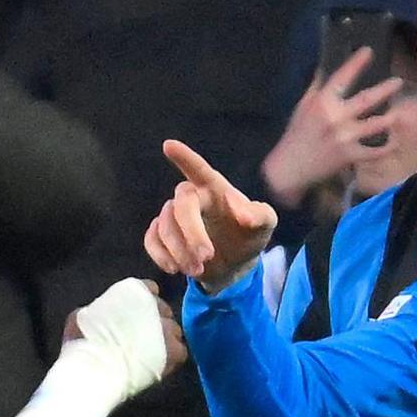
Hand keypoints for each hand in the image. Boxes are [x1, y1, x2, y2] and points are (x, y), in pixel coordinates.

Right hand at [63, 278, 186, 396]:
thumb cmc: (84, 340)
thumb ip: (100, 309)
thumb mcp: (84, 315)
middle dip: (156, 320)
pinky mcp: (173, 350)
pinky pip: (180, 351)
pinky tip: (161, 362)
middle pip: (164, 310)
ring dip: (166, 338)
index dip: (145, 301)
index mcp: (133, 292)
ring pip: (174, 330)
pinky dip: (173, 356)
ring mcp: (165, 328)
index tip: (139, 312)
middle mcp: (154, 306)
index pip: (149, 288)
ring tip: (153, 351)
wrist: (98, 365)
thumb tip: (99, 314)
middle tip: (144, 335)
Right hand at [145, 140, 278, 293]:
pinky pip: (151, 240)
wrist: (236, 266)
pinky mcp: (163, 237)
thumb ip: (260, 215)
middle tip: (207, 257)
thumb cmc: (249, 236)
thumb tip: (243, 213)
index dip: (185, 158)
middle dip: (192, 233)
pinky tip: (174, 268)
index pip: (199, 170)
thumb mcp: (265, 225)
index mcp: (215, 189)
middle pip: (181, 205)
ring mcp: (175, 218)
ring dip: (180, 251)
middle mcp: (192, 198)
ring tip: (198, 270)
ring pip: (165, 226)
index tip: (169, 146)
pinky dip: (160, 255)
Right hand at [260, 48, 404, 208]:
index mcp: (322, 102)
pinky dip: (385, 147)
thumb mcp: (303, 106)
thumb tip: (326, 66)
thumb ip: (317, 86)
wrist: (290, 168)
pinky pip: (373, 151)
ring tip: (400, 113)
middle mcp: (335, 118)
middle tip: (398, 82)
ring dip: (389, 118)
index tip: (368, 51)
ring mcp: (344, 138)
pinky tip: (394, 142)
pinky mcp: (349, 156)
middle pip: (366, 99)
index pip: (341, 77)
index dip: (356, 63)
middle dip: (385, 89)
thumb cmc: (296, 134)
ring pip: (374, 125)